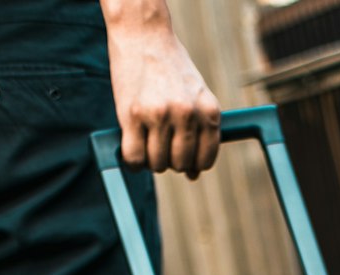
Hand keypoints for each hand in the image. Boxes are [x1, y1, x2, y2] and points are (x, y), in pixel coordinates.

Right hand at [105, 14, 219, 178]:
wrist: (144, 34)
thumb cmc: (171, 69)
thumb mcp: (197, 95)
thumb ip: (200, 131)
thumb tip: (193, 175)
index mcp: (208, 110)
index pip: (204, 160)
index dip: (192, 164)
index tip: (182, 156)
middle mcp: (186, 114)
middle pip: (180, 164)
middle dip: (170, 160)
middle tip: (160, 142)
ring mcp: (159, 115)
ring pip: (157, 164)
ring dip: (150, 160)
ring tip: (146, 140)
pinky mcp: (132, 115)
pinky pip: (134, 158)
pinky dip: (132, 162)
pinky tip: (131, 150)